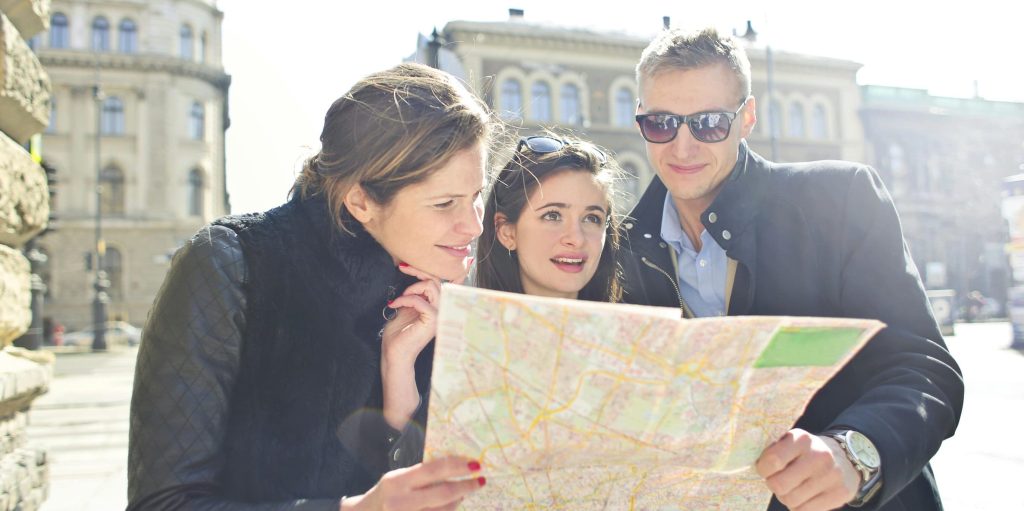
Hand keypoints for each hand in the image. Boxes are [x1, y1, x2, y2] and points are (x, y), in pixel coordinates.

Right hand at [341, 456, 485, 510]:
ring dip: (458, 501)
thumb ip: (421, 475)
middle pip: (442, 493)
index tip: (475, 463)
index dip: (456, 466)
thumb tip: (456, 467)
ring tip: (463, 493)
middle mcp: (399, 501)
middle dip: (466, 485)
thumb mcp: (397, 480)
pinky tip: (452, 505)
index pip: (432, 470)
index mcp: (396, 482)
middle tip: (480, 480)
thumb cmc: (386, 496)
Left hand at [380, 264, 455, 428]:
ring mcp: (439, 316)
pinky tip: (395, 304)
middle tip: (402, 268)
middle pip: (437, 281)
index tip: (405, 265)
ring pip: (433, 287)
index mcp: (436, 308)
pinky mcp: (432, 321)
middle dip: (418, 272)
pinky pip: (420, 300)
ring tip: (401, 296)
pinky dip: (406, 299)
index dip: (423, 270)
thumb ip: (414, 295)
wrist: (394, 353)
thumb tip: (413, 277)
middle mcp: (442, 311)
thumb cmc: (398, 334)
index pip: (437, 283)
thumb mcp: (406, 308)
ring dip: (413, 287)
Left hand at [755, 428, 859, 510]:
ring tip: (793, 488)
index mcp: (801, 439)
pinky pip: (806, 510)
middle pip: (779, 485)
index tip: (766, 469)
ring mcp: (831, 476)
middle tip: (778, 481)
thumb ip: (774, 451)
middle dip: (774, 485)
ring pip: (791, 501)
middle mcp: (818, 456)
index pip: (772, 461)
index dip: (763, 469)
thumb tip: (754, 465)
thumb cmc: (807, 452)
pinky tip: (805, 496)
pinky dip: (800, 507)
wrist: (845, 458)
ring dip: (787, 498)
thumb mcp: (791, 442)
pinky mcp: (840, 493)